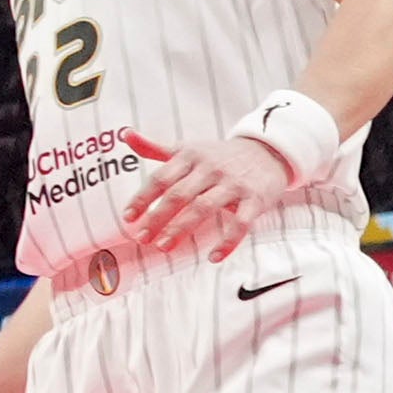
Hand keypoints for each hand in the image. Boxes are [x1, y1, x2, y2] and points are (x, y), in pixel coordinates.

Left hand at [103, 125, 320, 267]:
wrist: (268, 152)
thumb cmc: (219, 156)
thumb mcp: (187, 148)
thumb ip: (155, 147)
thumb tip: (124, 135)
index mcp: (190, 156)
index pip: (161, 178)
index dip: (142, 198)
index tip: (128, 218)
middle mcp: (210, 169)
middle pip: (179, 194)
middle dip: (158, 217)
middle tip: (142, 238)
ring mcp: (234, 184)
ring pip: (204, 207)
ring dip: (182, 228)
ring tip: (164, 247)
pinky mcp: (255, 200)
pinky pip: (241, 224)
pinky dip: (228, 242)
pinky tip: (214, 257)